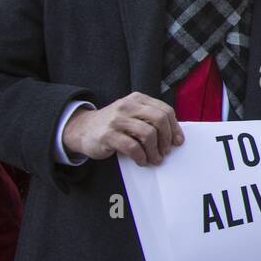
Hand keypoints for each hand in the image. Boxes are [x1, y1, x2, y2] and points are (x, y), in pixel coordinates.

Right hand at [62, 91, 183, 164]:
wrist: (82, 129)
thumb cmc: (114, 125)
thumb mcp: (132, 115)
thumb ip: (150, 120)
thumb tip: (174, 137)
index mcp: (137, 99)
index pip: (165, 110)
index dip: (174, 128)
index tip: (178, 141)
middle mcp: (127, 106)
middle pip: (159, 119)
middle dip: (166, 138)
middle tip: (166, 151)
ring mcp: (116, 120)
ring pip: (148, 134)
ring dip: (155, 151)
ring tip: (155, 159)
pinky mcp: (108, 135)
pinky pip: (132, 147)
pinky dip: (141, 157)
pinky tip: (142, 161)